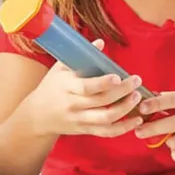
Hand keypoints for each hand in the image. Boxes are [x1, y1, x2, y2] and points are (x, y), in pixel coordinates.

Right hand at [26, 39, 144, 138]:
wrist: (36, 116)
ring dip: (125, 109)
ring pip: (106, 119)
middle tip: (136, 81)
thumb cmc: (51, 87)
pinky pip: (106, 132)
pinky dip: (123, 128)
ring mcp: (79, 120)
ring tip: (137, 97)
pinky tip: (136, 120)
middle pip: (101, 102)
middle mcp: (73, 105)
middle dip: (122, 92)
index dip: (103, 83)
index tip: (118, 77)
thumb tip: (101, 43)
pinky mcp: (85, 130)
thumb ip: (81, 56)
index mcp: (66, 87)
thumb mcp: (59, 69)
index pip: (86, 87)